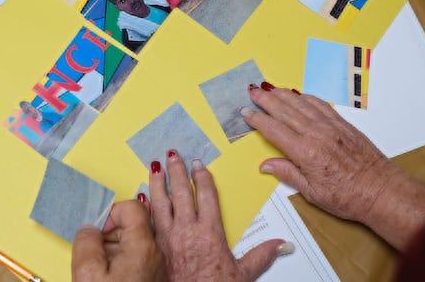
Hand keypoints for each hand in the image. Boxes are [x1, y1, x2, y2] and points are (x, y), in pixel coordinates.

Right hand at [72, 200, 166, 281]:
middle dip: (110, 233)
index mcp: (143, 246)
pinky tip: (110, 277)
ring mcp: (157, 267)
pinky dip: (122, 262)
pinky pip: (138, 259)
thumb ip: (85, 243)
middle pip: (132, 225)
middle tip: (94, 253)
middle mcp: (155, 253)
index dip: (110, 214)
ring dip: (114, 249)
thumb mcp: (88, 274)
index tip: (97, 230)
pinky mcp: (155, 278)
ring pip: (134, 242)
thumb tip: (88, 230)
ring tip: (100, 271)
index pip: (133, 206)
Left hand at [149, 149, 290, 280]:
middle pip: (181, 193)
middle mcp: (187, 231)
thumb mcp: (242, 274)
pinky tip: (141, 196)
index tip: (198, 165)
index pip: (206, 195)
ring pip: (160, 203)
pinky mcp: (157, 247)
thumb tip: (282, 245)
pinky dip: (145, 206)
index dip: (201, 177)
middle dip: (177, 172)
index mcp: (210, 232)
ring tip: (155, 166)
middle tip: (173, 154)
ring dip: (157, 183)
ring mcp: (168, 238)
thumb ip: (261, 256)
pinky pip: (149, 221)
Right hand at [243, 85, 424, 248]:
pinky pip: (320, 105)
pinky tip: (297, 94)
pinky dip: (306, 97)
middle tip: (252, 91)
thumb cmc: (350, 196)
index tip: (246, 112)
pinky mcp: (343, 124)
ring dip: (283, 95)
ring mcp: (331, 127)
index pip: (274, 130)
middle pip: (285, 112)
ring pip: (301, 104)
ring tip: (269, 88)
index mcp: (306, 153)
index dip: (258, 120)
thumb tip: (266, 165)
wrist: (381, 191)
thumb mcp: (313, 193)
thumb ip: (288, 174)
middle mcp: (317, 135)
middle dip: (266, 100)